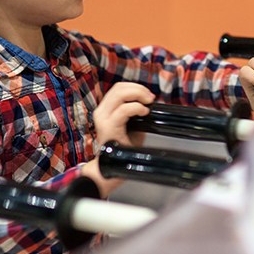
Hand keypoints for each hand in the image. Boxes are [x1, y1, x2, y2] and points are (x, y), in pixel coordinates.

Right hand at [83, 82, 154, 196]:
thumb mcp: (132, 125)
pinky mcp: (107, 127)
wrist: (113, 165)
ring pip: (119, 93)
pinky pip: (123, 110)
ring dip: (137, 94)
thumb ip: (137, 111)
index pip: (119, 88)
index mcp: (106, 109)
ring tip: (148, 103)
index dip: (135, 87)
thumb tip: (151, 101)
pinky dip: (136, 108)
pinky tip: (144, 112)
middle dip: (138, 89)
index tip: (148, 95)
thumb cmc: (123, 146)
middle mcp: (101, 111)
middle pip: (119, 87)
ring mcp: (102, 118)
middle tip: (150, 98)